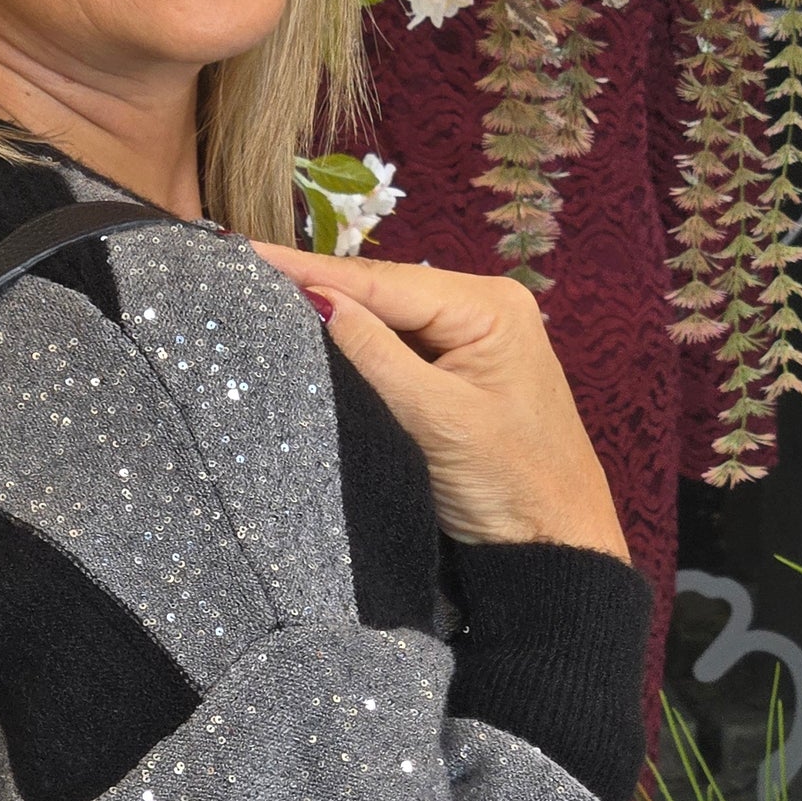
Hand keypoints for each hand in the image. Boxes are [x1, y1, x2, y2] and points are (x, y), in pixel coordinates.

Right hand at [251, 243, 630, 560]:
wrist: (558, 547)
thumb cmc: (512, 484)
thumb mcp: (437, 418)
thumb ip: (374, 354)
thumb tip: (314, 298)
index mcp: (490, 306)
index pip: (384, 281)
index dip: (313, 271)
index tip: (250, 253)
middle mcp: (483, 308)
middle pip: (383, 291)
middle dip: (319, 284)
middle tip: (243, 271)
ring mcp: (470, 340)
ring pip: (386, 318)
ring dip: (333, 314)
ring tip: (263, 295)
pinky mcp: (457, 373)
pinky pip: (396, 348)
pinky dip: (356, 346)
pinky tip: (312, 337)